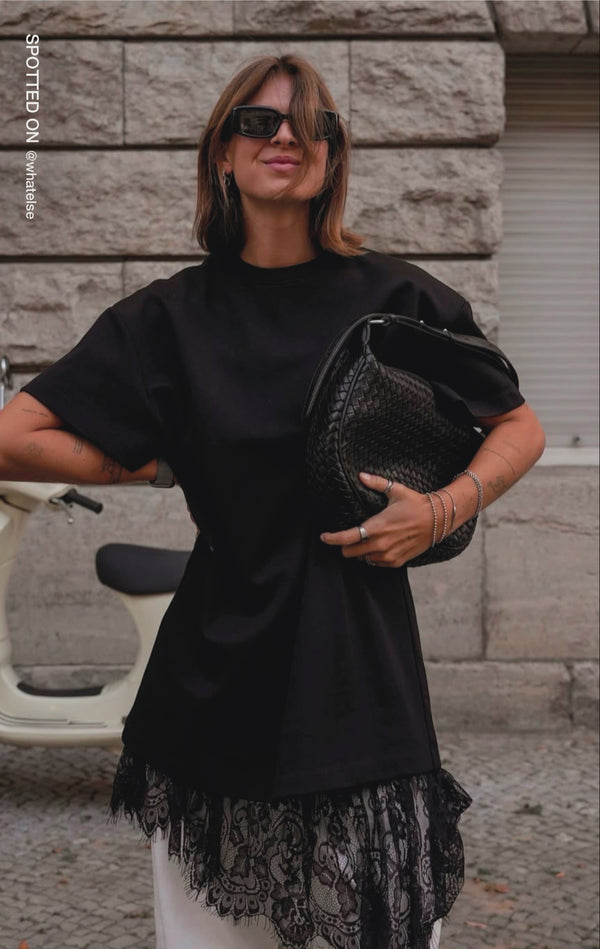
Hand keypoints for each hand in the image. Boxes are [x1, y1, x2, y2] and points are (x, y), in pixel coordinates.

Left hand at [319, 472, 433, 567]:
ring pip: (362, 559)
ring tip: (367, 539)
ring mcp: (388, 556)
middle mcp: (380, 544)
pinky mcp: (396, 562)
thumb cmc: (416, 504)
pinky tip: (379, 545)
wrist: (438, 520)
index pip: (347, 537)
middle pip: (349, 553)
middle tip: (349, 536)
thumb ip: (376, 483)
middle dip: (345, 545)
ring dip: (360, 552)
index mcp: (376, 526)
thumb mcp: (396, 491)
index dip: (332, 539)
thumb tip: (361, 475)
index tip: (324, 537)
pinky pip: (376, 564)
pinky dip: (373, 557)